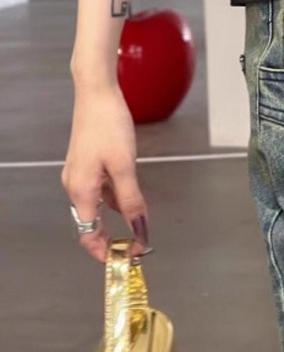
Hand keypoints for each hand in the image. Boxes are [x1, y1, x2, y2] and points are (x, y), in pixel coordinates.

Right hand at [62, 84, 148, 262]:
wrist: (97, 94)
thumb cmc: (108, 125)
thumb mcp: (124, 165)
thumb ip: (132, 199)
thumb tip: (139, 228)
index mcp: (80, 191)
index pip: (88, 235)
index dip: (105, 251)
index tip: (126, 258)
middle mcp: (75, 185)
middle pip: (91, 223)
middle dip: (112, 237)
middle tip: (136, 243)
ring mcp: (79, 174)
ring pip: (97, 206)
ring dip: (115, 217)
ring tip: (138, 225)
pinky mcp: (86, 163)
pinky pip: (99, 190)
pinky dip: (114, 199)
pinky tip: (130, 197)